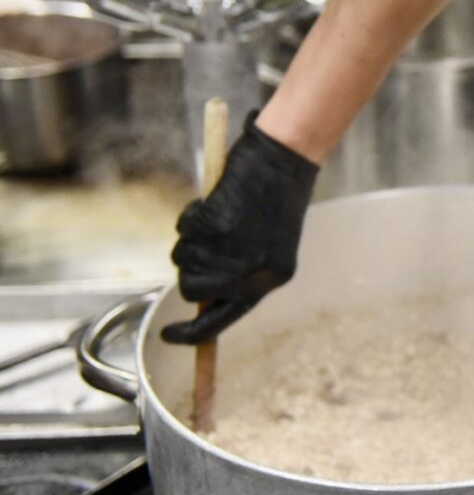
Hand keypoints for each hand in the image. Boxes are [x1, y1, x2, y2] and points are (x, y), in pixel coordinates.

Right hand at [160, 114, 318, 344]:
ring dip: (191, 238)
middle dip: (189, 267)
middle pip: (191, 290)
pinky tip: (216, 201)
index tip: (168, 335)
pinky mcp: (217, 227)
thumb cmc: (275, 197)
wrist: (284, 159)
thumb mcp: (267, 245)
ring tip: (219, 216)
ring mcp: (233, 251)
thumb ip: (240, 273)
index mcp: (271, 279)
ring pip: (182, 259)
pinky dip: (192, 214)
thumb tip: (202, 298)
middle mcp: (252, 272)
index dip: (192, 334)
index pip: (223, 321)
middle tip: (206, 241)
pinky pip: (185, 229)